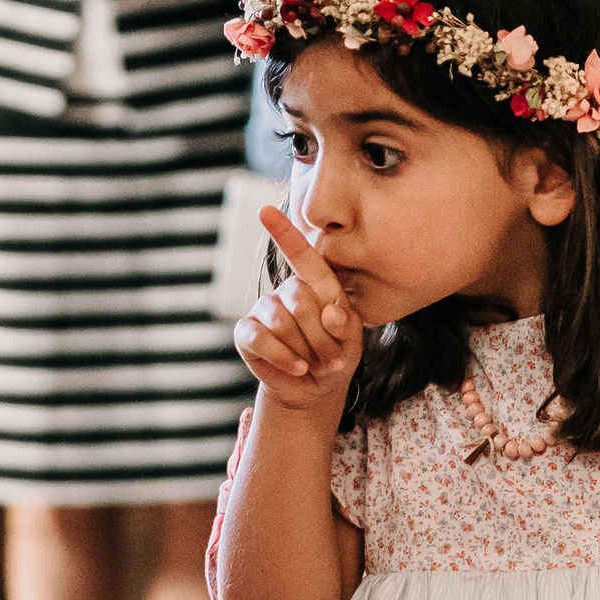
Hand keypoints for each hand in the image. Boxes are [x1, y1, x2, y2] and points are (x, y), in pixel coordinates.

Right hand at [235, 206, 363, 413]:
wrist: (313, 389)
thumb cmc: (335, 357)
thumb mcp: (352, 342)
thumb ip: (347, 325)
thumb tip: (331, 313)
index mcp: (316, 284)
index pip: (301, 254)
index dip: (283, 231)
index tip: (264, 210)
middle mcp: (286, 291)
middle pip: (301, 300)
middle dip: (321, 336)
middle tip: (332, 359)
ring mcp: (264, 310)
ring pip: (282, 322)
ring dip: (305, 351)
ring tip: (315, 365)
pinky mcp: (247, 333)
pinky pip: (262, 339)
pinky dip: (284, 358)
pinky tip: (298, 368)